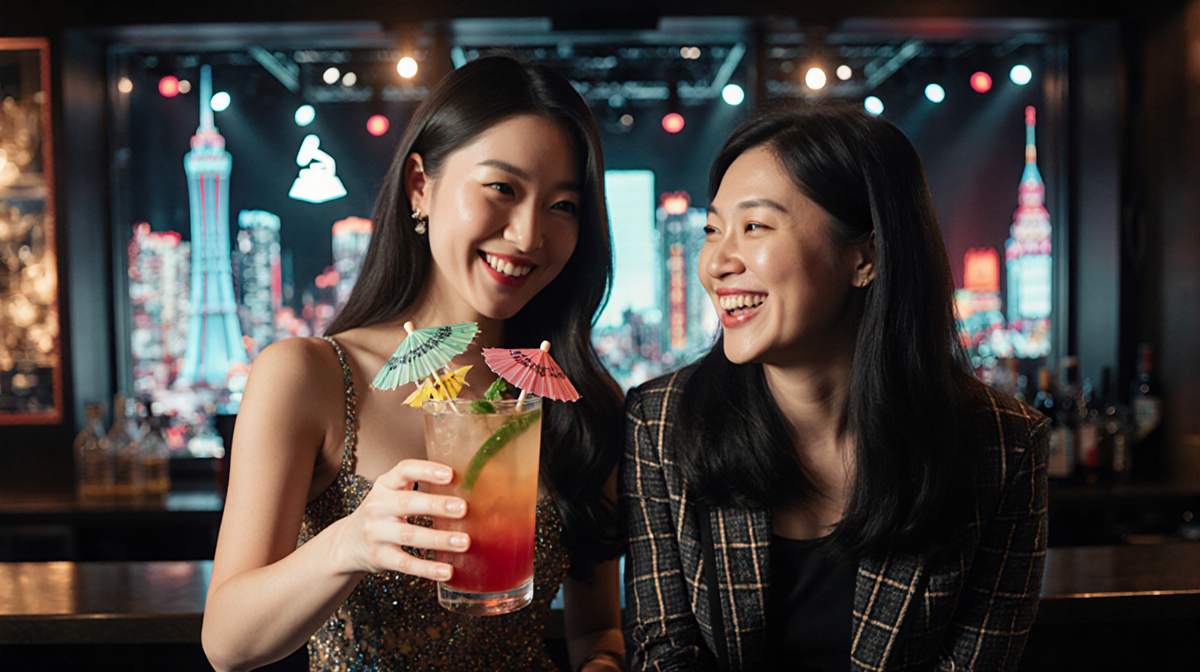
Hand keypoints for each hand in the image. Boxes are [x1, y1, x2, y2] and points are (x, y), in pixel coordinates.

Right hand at [335, 459, 469, 579]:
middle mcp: (377, 506)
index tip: (450, 474)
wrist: (346, 543)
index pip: (404, 470)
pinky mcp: (379, 557)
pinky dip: (428, 569)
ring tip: (464, 542)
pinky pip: (406, 564)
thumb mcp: (391, 494)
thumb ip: (416, 487)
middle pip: (408, 503)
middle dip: (436, 505)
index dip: (427, 470)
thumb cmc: (381, 514)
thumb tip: (463, 486)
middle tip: (463, 508)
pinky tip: (448, 571)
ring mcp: (376, 533)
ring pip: (410, 535)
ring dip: (439, 539)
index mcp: (384, 485)